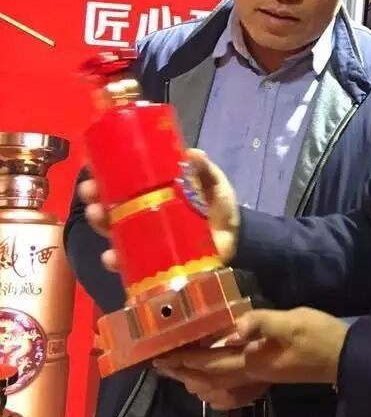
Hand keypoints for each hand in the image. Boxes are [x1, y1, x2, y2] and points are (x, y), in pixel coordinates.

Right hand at [79, 149, 240, 273]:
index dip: (103, 174)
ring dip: (100, 224)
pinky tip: (111, 256)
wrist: (235, 239)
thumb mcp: (212, 183)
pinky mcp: (152, 261)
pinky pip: (128, 263)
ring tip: (97, 215)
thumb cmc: (218, 206)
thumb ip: (204, 170)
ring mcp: (146, 239)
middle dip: (94, 198)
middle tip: (89, 191)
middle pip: (110, 206)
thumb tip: (193, 154)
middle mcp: (143, 215)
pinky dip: (117, 261)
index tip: (90, 164)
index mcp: (153, 193)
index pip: (122, 182)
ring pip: (113, 232)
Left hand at [153, 309, 349, 385]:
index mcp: (253, 360)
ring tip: (178, 371)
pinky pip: (233, 381)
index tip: (160, 357)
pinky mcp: (270, 372)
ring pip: (220, 381)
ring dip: (196, 376)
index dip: (184, 360)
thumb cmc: (318, 336)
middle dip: (183, 371)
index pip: (210, 362)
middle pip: (209, 376)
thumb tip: (233, 329)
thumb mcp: (292, 322)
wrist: (345, 357)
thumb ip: (263, 323)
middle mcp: (252, 372)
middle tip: (159, 366)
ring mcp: (261, 374)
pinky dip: (217, 380)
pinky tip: (216, 376)